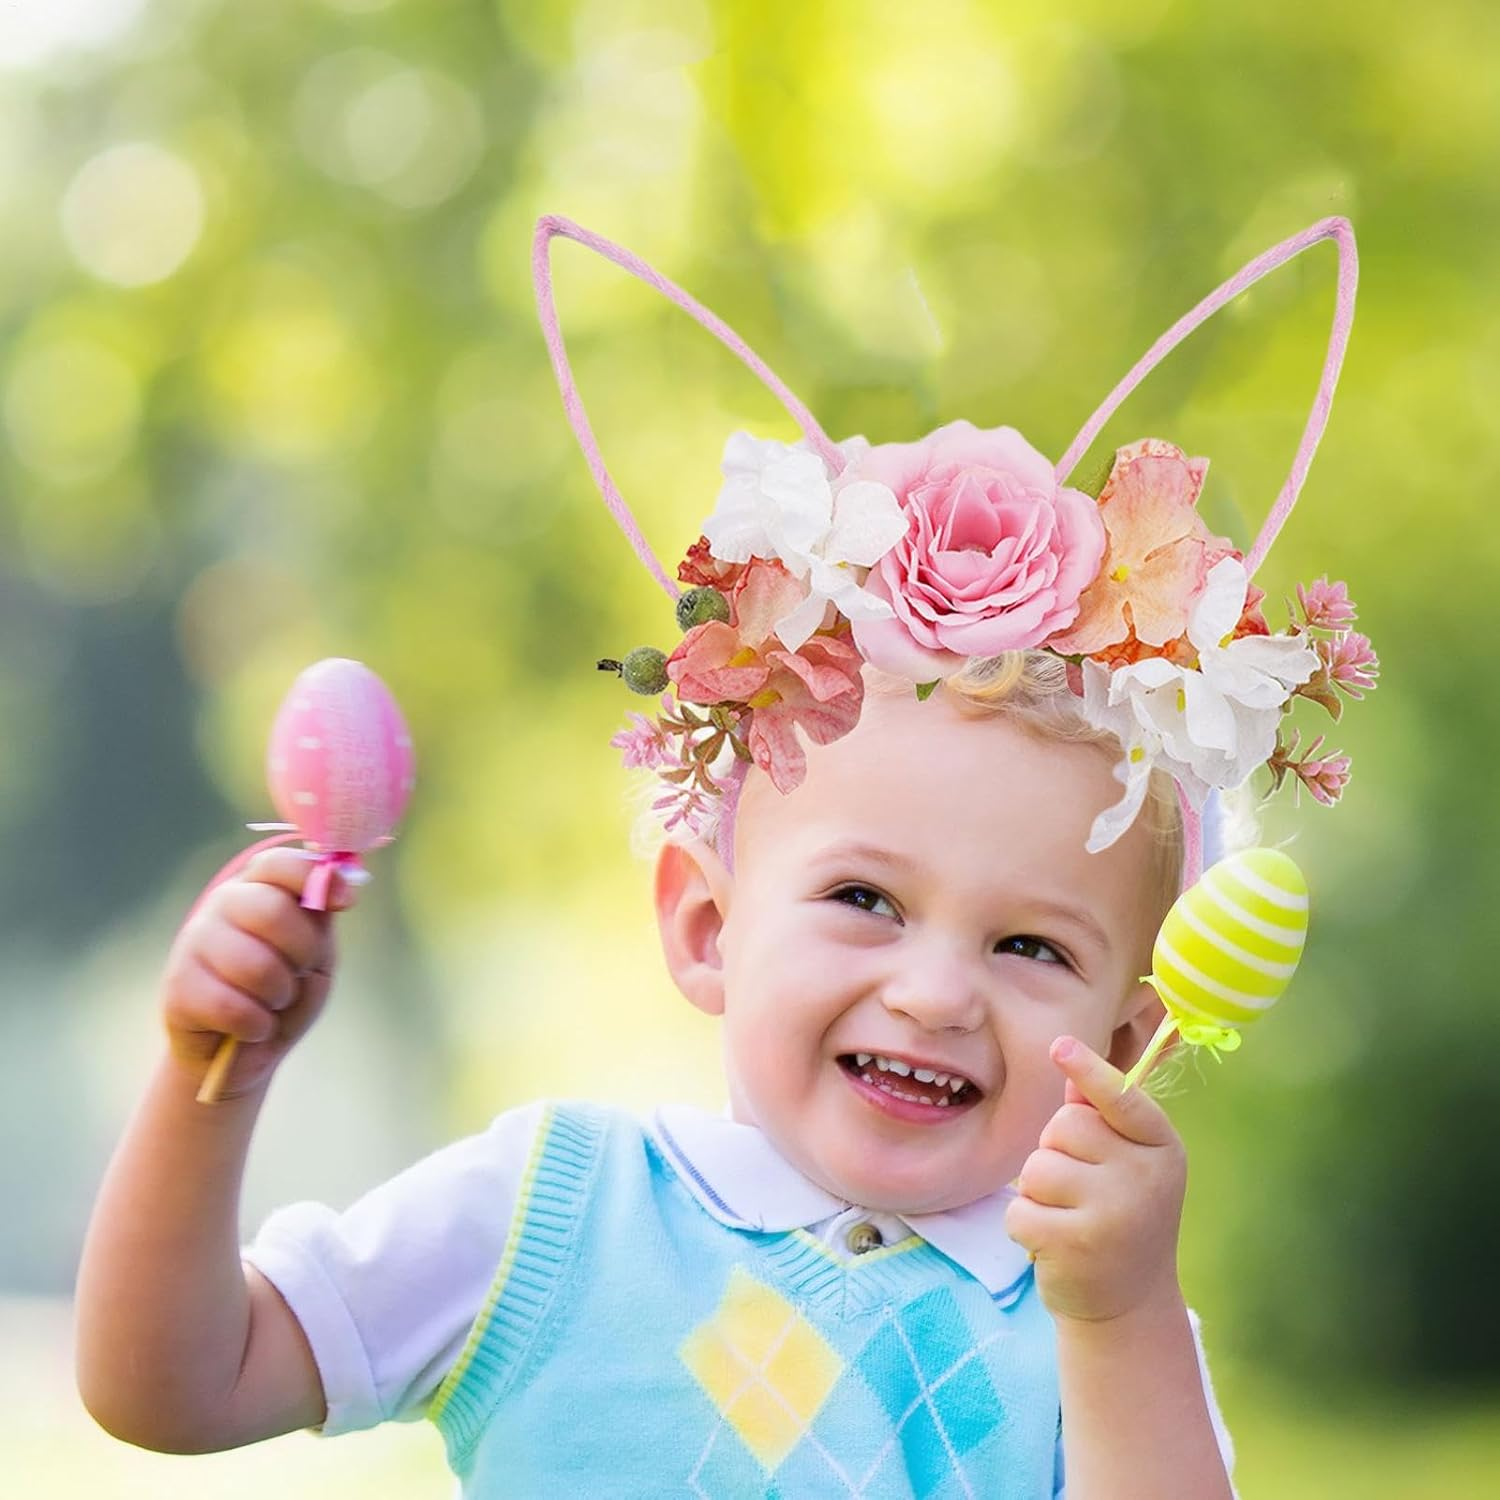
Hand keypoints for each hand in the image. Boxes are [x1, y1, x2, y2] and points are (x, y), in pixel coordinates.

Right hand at [161, 847, 362, 1099]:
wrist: (243, 1051)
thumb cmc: (285, 992)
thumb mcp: (315, 953)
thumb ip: (322, 917)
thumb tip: (342, 886)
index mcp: (258, 886)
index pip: (279, 863)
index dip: (314, 879)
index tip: (346, 902)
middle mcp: (222, 904)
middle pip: (272, 912)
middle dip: (303, 952)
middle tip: (300, 972)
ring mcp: (194, 941)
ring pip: (256, 966)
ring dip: (281, 995)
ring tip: (274, 1001)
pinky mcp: (177, 986)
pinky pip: (232, 1007)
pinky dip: (258, 1025)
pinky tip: (253, 1025)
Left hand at [1004, 1036, 1185, 1324]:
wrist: (1130, 1304)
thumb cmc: (1120, 1215)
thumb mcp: (1125, 1161)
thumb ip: (1099, 1114)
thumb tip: (1069, 1059)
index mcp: (1160, 1145)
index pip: (1121, 1097)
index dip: (1089, 1070)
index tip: (1060, 1046)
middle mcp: (1143, 1176)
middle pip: (1063, 1127)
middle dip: (1057, 1153)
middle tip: (1082, 1192)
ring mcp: (1113, 1212)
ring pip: (1036, 1168)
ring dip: (1038, 1194)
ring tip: (1070, 1219)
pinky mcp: (1076, 1245)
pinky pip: (1019, 1210)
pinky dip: (1025, 1228)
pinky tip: (1055, 1245)